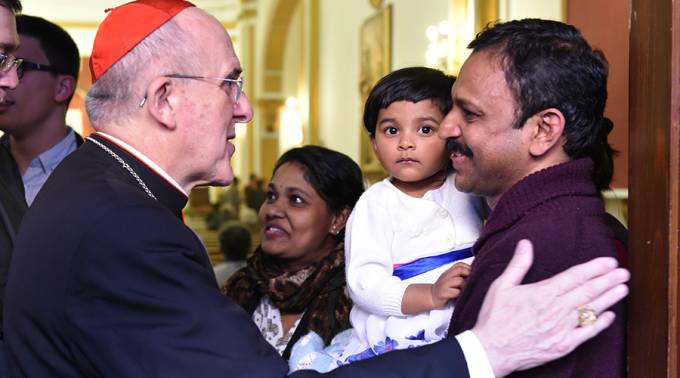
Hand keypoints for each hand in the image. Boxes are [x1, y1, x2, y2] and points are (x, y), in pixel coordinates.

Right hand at [431, 262, 470, 307]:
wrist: (431, 297)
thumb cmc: (445, 289)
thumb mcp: (451, 279)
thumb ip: (459, 276)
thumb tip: (476, 276)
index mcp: (449, 272)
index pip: (460, 264)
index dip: (468, 268)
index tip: (473, 275)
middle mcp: (446, 276)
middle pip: (459, 269)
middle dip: (468, 275)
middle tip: (471, 283)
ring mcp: (443, 284)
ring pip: (459, 280)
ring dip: (465, 285)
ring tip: (466, 290)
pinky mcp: (443, 293)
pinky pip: (455, 292)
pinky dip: (460, 294)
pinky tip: (460, 296)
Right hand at [471, 239, 629, 376]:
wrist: (492, 350)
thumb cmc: (495, 318)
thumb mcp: (501, 286)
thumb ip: (518, 265)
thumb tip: (526, 244)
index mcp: (543, 293)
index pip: (575, 276)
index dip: (594, 268)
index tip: (609, 261)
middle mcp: (557, 310)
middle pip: (588, 291)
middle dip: (608, 280)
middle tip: (623, 272)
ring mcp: (562, 328)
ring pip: (591, 310)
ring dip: (609, 298)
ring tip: (623, 289)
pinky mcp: (564, 345)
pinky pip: (587, 333)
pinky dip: (600, 324)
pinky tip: (610, 316)